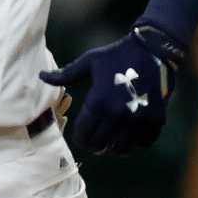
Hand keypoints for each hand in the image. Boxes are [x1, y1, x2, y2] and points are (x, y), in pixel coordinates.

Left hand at [41, 26, 181, 155]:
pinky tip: (132, 135)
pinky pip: (144, 142)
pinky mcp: (156, 119)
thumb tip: (41, 77)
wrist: (153, 49)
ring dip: (115, 148)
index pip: (84, 134)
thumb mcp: (88, 62)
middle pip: (100, 145)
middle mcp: (117, 114)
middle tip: (95, 143)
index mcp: (98, 101)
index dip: (80, 138)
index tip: (82, 136)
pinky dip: (137, 142)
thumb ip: (65, 75)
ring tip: (111, 144)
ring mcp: (138, 118)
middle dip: (95, 145)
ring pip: (122, 148)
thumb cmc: (116, 54)